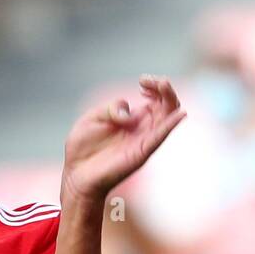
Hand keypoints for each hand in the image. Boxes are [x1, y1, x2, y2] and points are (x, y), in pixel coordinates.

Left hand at [62, 75, 185, 202]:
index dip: (155, 86)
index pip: (156, 99)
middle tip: (151, 80)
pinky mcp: (141, 153)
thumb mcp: (92, 118)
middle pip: (167, 106)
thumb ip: (111, 109)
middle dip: (164, 88)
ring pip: (168, 118)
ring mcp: (144, 140)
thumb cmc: (83, 147)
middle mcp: (143, 128)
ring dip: (170, 99)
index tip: (144, 80)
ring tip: (162, 84)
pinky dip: (171, 125)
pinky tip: (179, 114)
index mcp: (133, 119)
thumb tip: (130, 113)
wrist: (76, 173)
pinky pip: (160, 138)